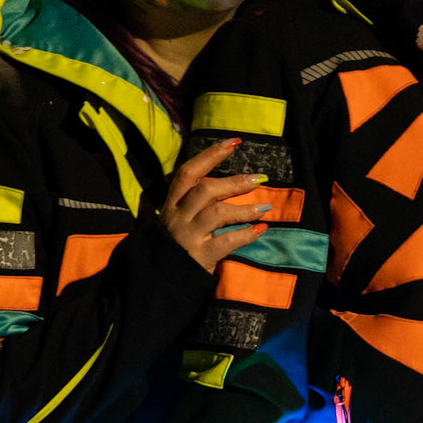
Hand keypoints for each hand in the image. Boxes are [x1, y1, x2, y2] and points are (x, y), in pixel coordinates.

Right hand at [161, 137, 270, 272]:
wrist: (158, 280)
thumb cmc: (174, 245)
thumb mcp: (177, 218)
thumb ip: (194, 201)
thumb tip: (229, 184)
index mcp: (171, 203)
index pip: (188, 172)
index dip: (210, 155)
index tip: (234, 142)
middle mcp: (178, 216)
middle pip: (205, 190)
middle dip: (234, 182)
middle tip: (257, 178)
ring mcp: (188, 236)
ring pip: (217, 213)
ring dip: (245, 209)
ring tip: (264, 208)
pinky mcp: (199, 256)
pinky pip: (226, 241)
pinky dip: (245, 235)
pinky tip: (260, 230)